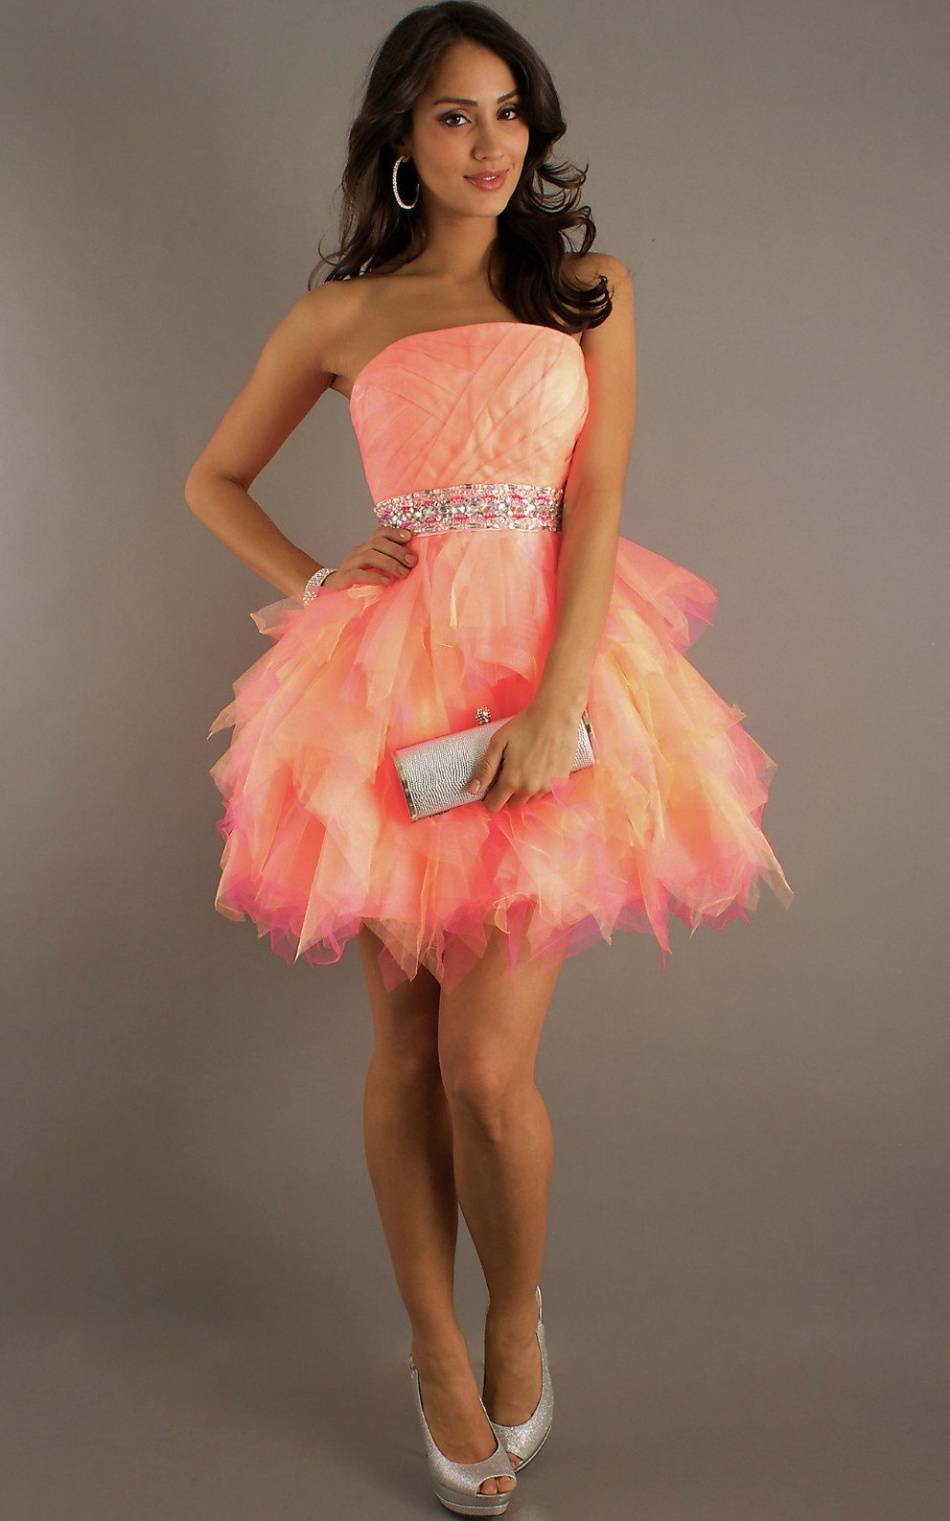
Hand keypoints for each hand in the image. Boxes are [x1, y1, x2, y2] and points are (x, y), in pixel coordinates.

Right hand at [323, 526, 416, 589]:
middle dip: (397, 551)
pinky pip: (359, 574)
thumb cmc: (359, 580)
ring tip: (403, 573)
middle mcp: (359, 551)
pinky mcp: (344, 577)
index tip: (409, 536)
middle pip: (378, 542)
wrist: (332, 589)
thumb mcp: (375, 568)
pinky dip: (375, 577)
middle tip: (412, 562)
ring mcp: (350, 563)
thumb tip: (412, 562)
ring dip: (390, 563)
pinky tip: (387, 582)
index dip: (394, 532)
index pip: (380, 532)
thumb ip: (389, 562)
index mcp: (367, 547)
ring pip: (370, 556)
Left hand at [465, 701, 581, 812]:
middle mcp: (530, 789)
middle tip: (508, 773)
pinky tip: (539, 766)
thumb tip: (472, 790)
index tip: (490, 787)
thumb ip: (485, 769)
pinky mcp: (561, 781)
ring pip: (530, 799)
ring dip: (524, 790)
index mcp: (511, 781)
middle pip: (513, 805)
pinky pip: (545, 791)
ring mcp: (547, 787)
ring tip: (525, 768)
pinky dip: (539, 784)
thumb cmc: (525, 726)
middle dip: (507, 794)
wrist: (556, 716)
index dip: (489, 797)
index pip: (495, 805)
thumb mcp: (498, 743)